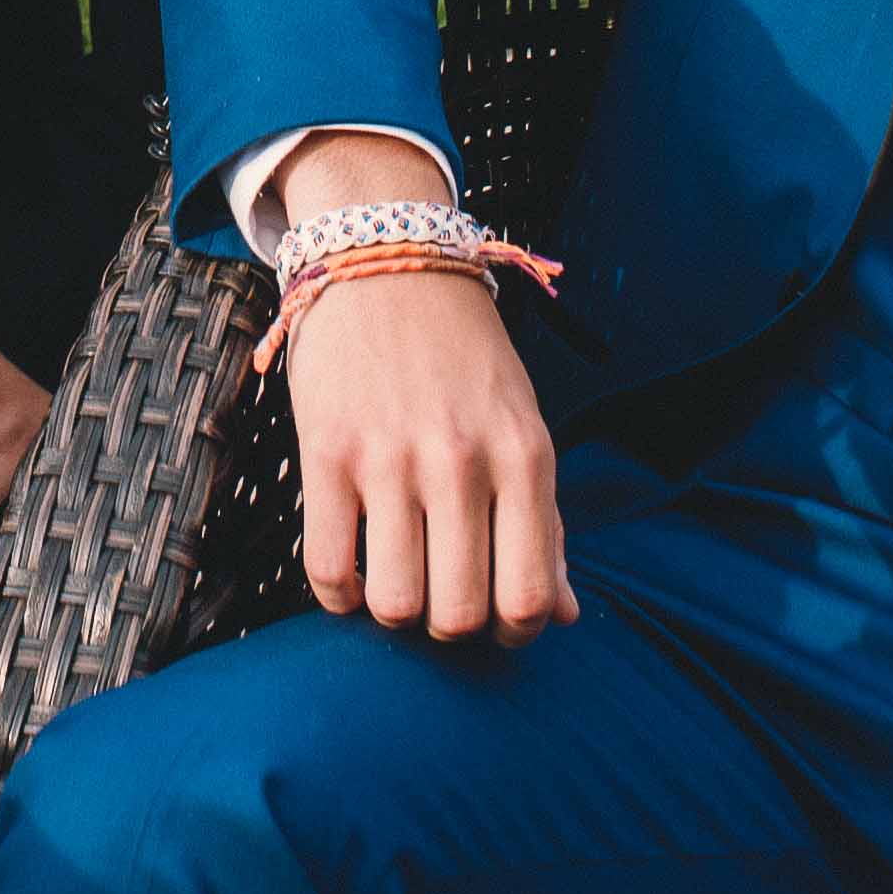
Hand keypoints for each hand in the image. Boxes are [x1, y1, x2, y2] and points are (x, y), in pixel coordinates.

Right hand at [271, 134, 567, 645]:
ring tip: (395, 583)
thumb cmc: (465, 359)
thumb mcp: (523, 428)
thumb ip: (546, 524)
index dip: (513, 632)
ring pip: (395, 603)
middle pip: (458, 614)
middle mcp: (462, 462)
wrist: (387, 261)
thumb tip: (565, 616)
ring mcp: (390, 458)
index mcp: (524, 457)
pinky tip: (352, 574)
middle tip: (438, 598)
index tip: (493, 616)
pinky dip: (340, 597)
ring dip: (394, 613)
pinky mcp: (327, 452)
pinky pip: (328, 570)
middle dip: (449, 627)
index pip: (531, 599)